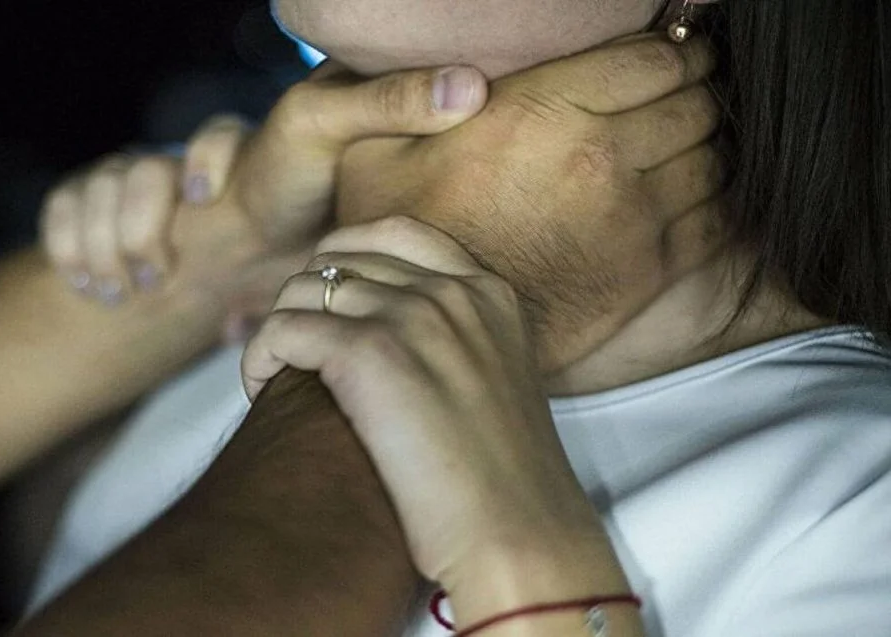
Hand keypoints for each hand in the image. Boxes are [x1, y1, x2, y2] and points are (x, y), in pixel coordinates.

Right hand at [39, 64, 489, 314]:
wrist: (253, 278)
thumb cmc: (309, 216)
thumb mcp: (352, 157)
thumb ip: (395, 108)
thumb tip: (473, 85)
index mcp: (243, 147)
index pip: (204, 140)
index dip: (199, 164)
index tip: (213, 192)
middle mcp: (181, 161)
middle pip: (130, 169)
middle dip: (140, 216)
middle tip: (161, 264)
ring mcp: (141, 187)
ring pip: (94, 193)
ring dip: (109, 243)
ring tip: (128, 287)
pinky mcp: (106, 213)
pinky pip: (61, 215)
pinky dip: (73, 251)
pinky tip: (99, 286)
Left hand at [241, 217, 600, 591]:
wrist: (518, 535)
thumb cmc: (502, 483)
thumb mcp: (494, 382)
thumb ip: (454, 341)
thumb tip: (390, 339)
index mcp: (488, 292)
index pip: (396, 234)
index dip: (344, 256)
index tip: (321, 295)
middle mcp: (450, 292)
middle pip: (339, 259)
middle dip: (303, 298)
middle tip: (292, 346)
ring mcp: (411, 317)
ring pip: (301, 291)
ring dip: (276, 330)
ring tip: (274, 374)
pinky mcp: (368, 354)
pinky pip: (280, 330)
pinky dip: (258, 357)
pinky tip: (258, 389)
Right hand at [335, 35, 724, 373]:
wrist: (430, 335)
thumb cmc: (402, 240)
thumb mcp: (377, 153)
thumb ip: (416, 96)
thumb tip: (469, 76)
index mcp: (543, 112)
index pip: (653, 59)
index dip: (679, 48)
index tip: (680, 50)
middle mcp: (599, 157)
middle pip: (694, 103)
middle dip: (697, 90)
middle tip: (687, 91)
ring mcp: (633, 217)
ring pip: (712, 158)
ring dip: (708, 144)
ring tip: (690, 140)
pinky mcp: (648, 270)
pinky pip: (714, 217)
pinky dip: (716, 198)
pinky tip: (696, 192)